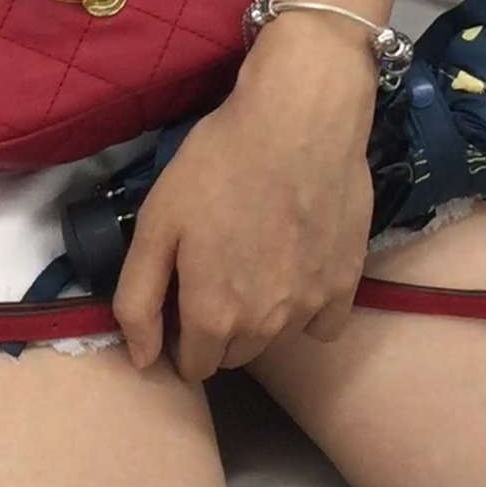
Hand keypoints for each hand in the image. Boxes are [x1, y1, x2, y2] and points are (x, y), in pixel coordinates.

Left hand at [113, 16, 376, 381]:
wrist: (297, 120)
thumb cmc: (218, 164)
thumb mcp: (157, 221)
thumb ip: (139, 299)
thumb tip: (140, 359)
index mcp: (212, 315)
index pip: (192, 366)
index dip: (179, 336)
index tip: (181, 296)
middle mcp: (264, 327)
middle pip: (233, 354)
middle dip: (218, 327)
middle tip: (214, 268)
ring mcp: (309, 308)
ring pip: (275, 337)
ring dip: (259, 316)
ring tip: (254, 255)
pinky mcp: (346, 285)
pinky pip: (321, 323)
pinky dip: (306, 306)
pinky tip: (297, 262)